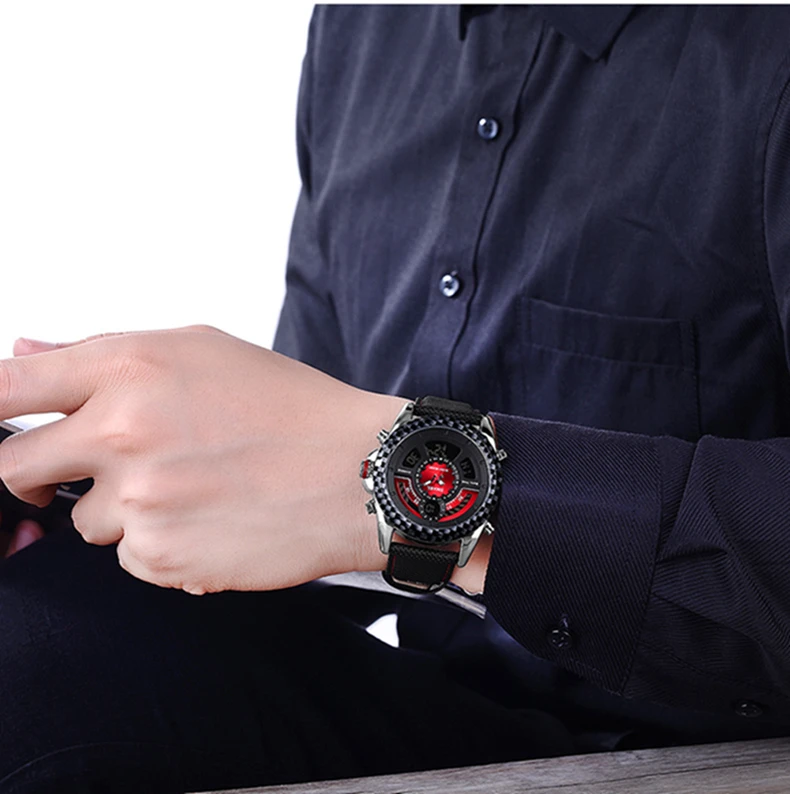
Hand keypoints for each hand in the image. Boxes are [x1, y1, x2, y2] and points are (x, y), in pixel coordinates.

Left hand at [0, 327, 403, 593]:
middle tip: (95, 466)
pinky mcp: (162, 559)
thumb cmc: (290, 406)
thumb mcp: (202, 350)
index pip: (5, 388)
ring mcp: (140, 503)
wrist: (358, 471)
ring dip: (122, 509)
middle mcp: (124, 432)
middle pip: (16, 469)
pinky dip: (159, 542)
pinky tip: (212, 519)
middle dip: (40, 473)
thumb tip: (24, 350)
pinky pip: (129, 556)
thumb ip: (102, 351)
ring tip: (194, 488)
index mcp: (131, 368)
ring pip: (84, 520)